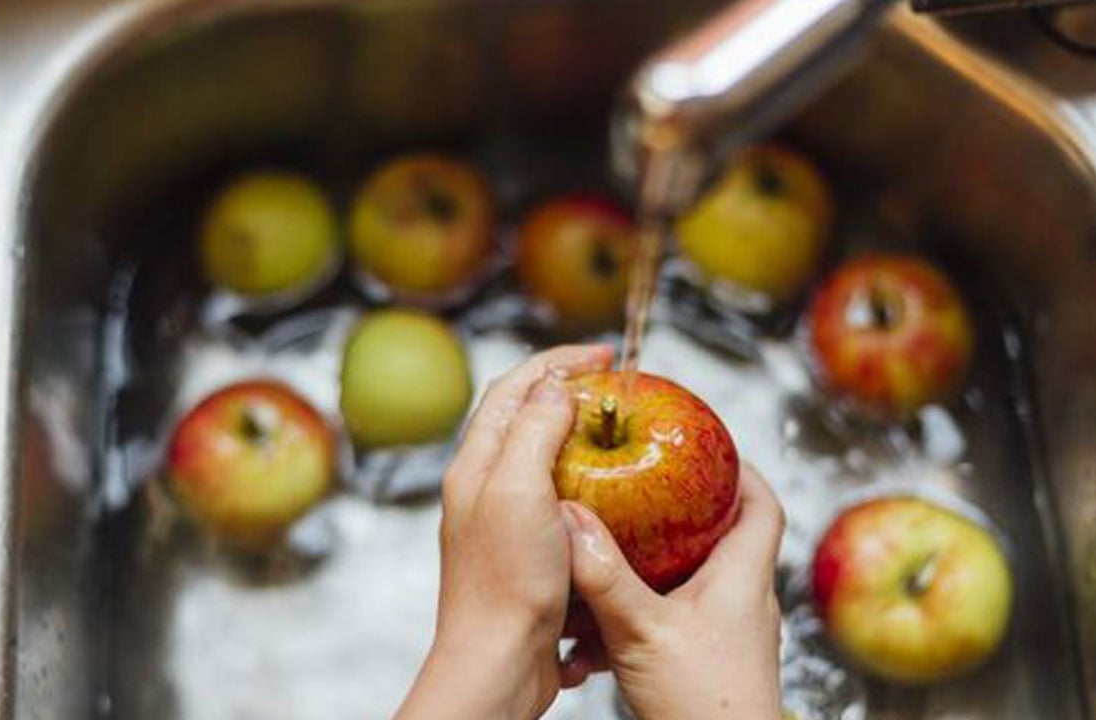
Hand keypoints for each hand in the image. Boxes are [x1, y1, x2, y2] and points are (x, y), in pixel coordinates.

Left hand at [395, 344, 614, 719]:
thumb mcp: (518, 490)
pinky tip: (616, 498)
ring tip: (619, 433)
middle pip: (525, 419)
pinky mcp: (528, 556)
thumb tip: (553, 385)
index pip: (512, 389)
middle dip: (568, 392)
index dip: (556, 362)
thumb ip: (533, 431)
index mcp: (477, 465)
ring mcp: (506, 523)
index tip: (602, 355)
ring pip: (543, 461)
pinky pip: (560, 505)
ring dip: (579, 438)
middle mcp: (486, 489)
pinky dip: (588, 487)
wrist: (497, 663)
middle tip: (614, 386)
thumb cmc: (505, 582)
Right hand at [559, 465, 784, 719]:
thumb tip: (571, 521)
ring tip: (616, 545)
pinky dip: (642, 609)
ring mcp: (727, 634)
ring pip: (694, 578)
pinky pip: (676, 618)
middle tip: (645, 487)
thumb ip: (605, 576)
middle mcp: (743, 601)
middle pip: (724, 535)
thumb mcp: (643, 631)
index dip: (741, 469)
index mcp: (743, 579)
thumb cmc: (705, 706)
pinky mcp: (706, 661)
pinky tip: (601, 621)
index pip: (763, 504)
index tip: (709, 447)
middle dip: (684, 510)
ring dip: (657, 562)